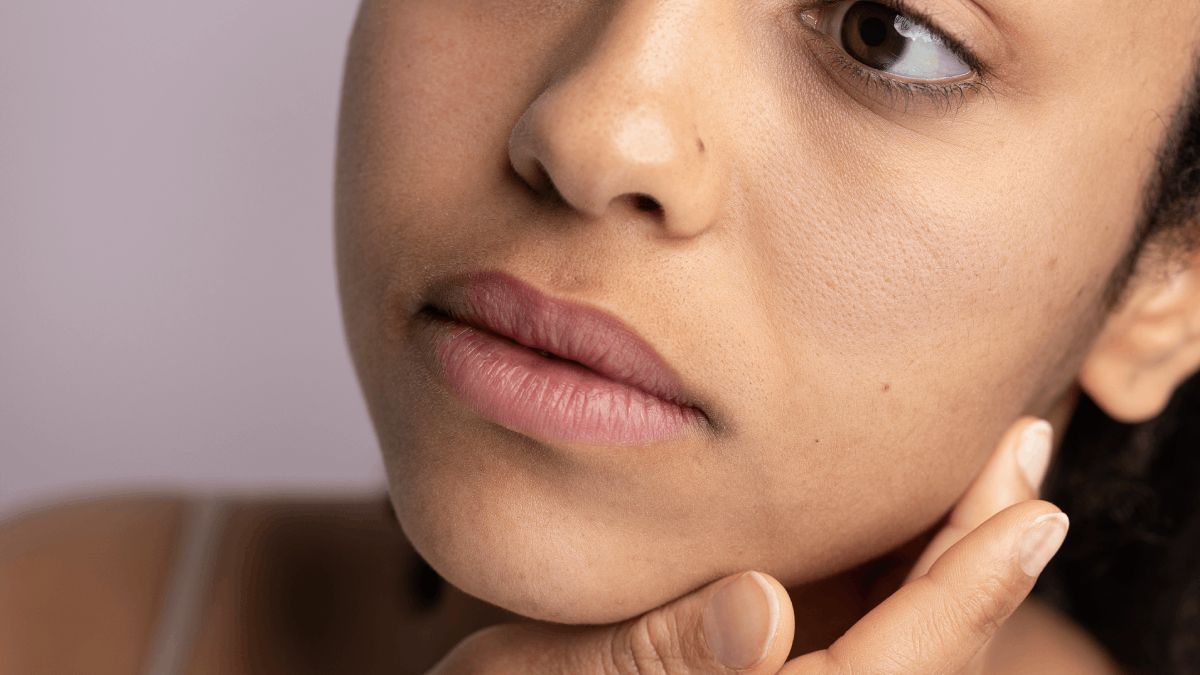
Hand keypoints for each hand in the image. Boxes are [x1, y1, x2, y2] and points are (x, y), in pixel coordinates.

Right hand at [428, 417, 1066, 673]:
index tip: (1033, 512)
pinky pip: (865, 610)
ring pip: (908, 626)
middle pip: (926, 645)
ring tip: (995, 451)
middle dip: (982, 549)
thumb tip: (763, 611)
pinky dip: (903, 550)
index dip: (968, 592)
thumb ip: (663, 655)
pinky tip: (911, 488)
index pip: (893, 667)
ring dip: (955, 544)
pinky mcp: (774, 657)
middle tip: (1022, 446)